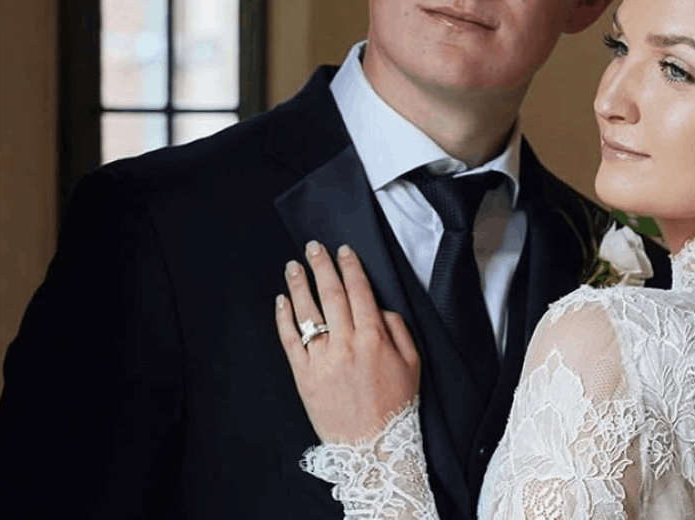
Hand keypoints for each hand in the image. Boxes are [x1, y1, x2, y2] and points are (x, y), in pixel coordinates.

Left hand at [275, 241, 420, 444]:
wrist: (372, 447)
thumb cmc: (396, 405)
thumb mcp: (413, 363)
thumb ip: (398, 329)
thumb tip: (380, 307)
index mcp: (374, 338)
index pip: (359, 291)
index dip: (350, 267)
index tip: (343, 250)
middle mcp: (346, 344)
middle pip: (331, 294)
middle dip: (322, 267)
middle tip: (313, 247)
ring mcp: (322, 359)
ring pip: (308, 313)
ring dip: (299, 285)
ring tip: (293, 266)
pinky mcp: (304, 376)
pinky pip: (290, 341)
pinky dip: (284, 318)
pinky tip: (282, 301)